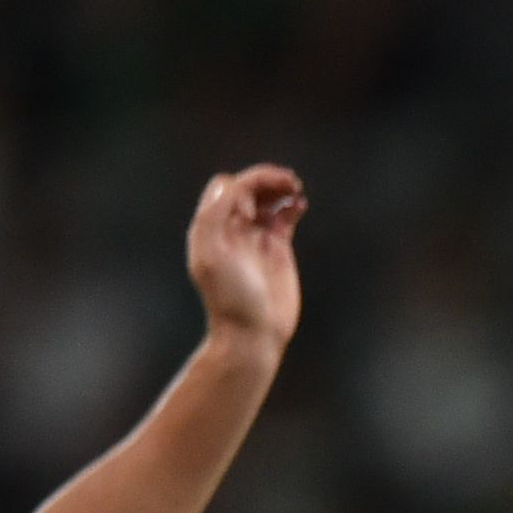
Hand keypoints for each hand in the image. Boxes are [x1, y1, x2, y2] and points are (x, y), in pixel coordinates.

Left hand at [185, 164, 307, 352]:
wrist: (253, 333)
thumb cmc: (230, 297)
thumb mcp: (212, 254)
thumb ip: (214, 215)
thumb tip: (235, 187)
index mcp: (213, 226)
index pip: (226, 187)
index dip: (243, 187)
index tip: (251, 212)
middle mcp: (233, 227)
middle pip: (249, 187)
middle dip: (266, 179)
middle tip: (287, 183)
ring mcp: (256, 236)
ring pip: (267, 197)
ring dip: (279, 186)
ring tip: (294, 187)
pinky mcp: (278, 248)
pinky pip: (285, 216)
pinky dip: (292, 205)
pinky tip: (300, 205)